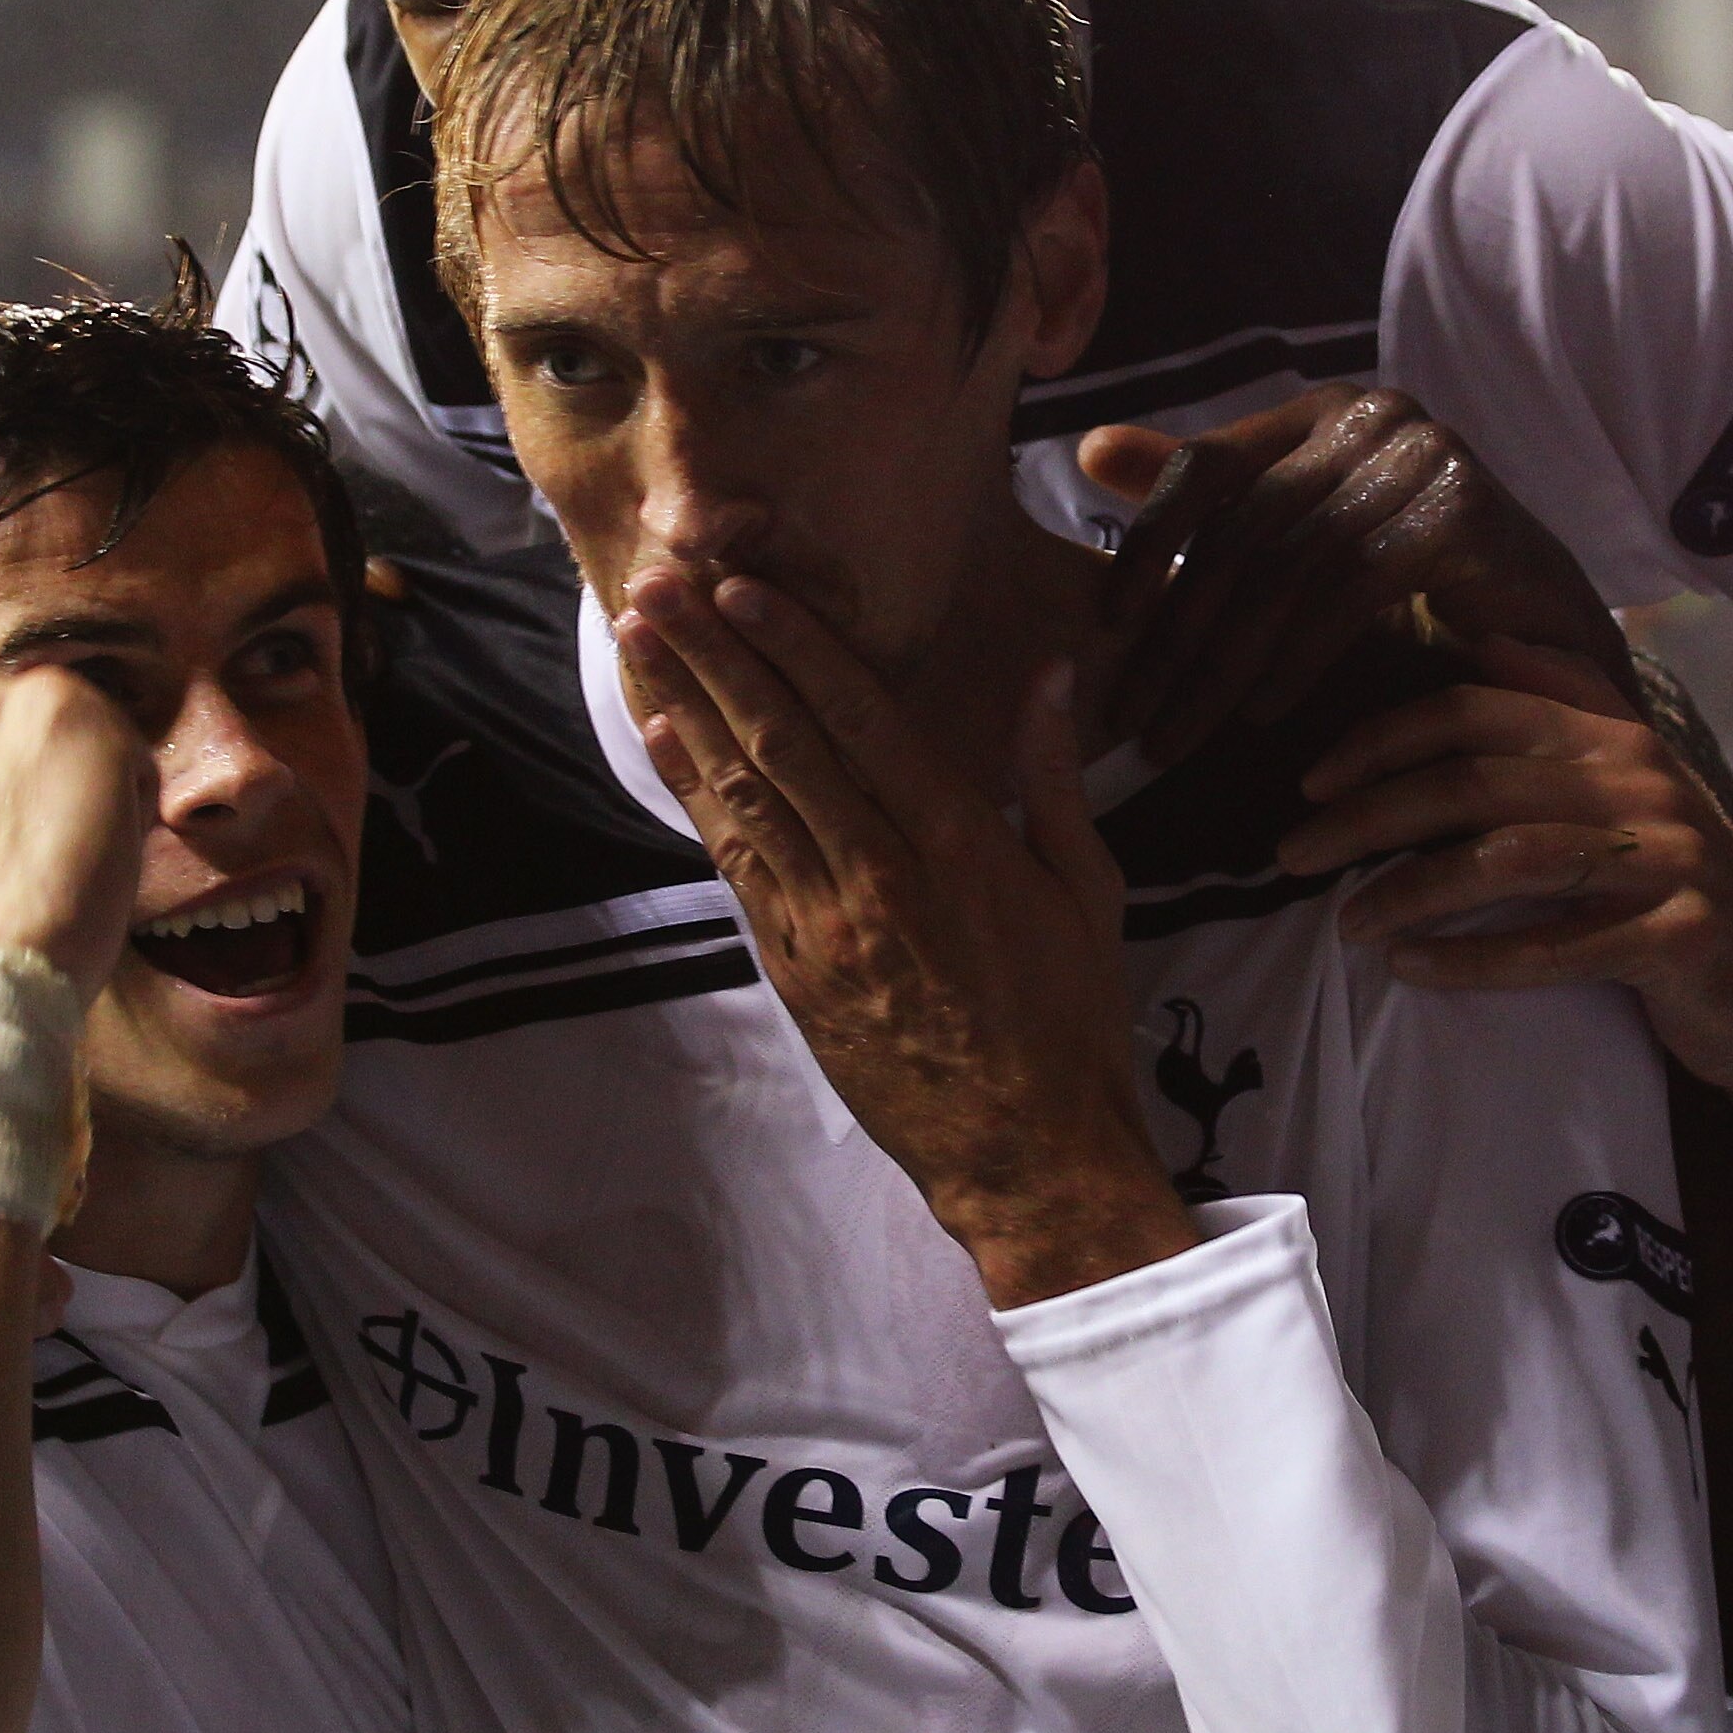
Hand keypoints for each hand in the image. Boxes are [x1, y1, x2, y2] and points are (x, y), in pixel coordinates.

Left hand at [614, 569, 1194, 1309]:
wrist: (1024, 1151)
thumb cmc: (1069, 1015)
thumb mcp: (1087, 889)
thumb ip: (1052, 775)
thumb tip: (1048, 669)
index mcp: (958, 844)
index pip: (861, 720)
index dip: (797, 646)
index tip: (746, 586)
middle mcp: (880, 875)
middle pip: (783, 741)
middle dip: (718, 653)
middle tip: (662, 581)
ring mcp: (826, 925)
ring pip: (744, 793)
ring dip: (689, 704)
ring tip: (645, 633)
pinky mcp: (792, 968)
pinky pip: (735, 862)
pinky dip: (695, 791)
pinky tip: (665, 733)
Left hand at [1085, 386, 1632, 766]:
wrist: (1544, 629)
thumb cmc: (1411, 588)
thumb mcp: (1296, 540)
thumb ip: (1209, 500)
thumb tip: (1091, 450)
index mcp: (1319, 410)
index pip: (1205, 464)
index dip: (1146, 543)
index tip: (1106, 625)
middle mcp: (1372, 414)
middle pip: (1243, 528)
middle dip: (1180, 632)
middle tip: (1136, 714)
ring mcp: (1425, 453)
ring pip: (1288, 567)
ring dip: (1225, 661)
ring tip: (1184, 728)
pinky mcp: (1463, 509)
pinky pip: (1347, 590)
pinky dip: (1297, 657)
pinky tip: (1263, 712)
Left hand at [1304, 642, 1732, 1108]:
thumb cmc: (1672, 891)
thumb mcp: (1630, 789)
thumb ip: (1565, 711)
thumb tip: (1483, 643)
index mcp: (1617, 734)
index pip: (1475, 709)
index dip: (1381, 738)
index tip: (1309, 779)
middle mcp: (1644, 780)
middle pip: (1474, 781)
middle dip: (1368, 815)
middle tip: (1291, 855)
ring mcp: (1669, 856)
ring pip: (1507, 859)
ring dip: (1409, 891)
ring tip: (1346, 923)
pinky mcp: (1681, 935)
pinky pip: (1556, 946)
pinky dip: (1474, 959)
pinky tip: (1413, 969)